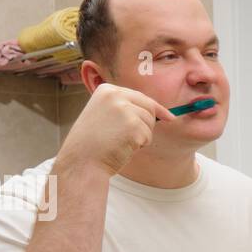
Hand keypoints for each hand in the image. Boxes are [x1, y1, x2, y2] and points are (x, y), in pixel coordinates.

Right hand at [58, 82, 177, 175]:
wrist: (82, 161)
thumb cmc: (93, 144)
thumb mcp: (103, 115)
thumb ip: (122, 108)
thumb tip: (157, 111)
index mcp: (106, 90)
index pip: (139, 96)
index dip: (156, 108)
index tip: (169, 117)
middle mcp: (115, 95)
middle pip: (149, 107)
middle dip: (147, 124)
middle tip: (131, 138)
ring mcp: (124, 109)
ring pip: (150, 122)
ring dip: (141, 136)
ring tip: (120, 142)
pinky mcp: (133, 125)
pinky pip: (148, 136)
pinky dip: (140, 145)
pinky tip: (122, 147)